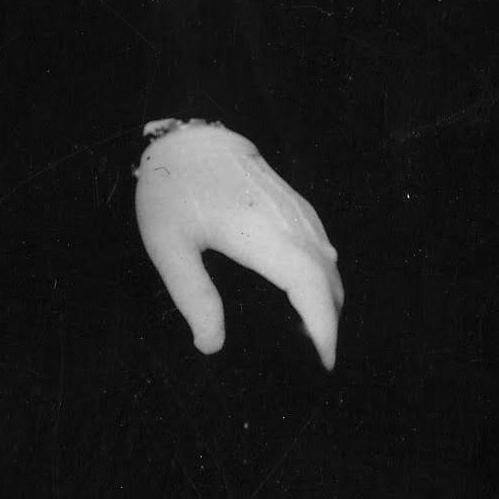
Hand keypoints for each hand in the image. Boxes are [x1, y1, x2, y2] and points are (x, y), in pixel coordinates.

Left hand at [135, 121, 342, 367]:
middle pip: (329, 283)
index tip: (324, 361)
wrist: (190, 137)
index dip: (324, 326)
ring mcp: (300, 214)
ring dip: (329, 303)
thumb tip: (211, 345)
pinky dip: (324, 280)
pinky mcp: (299, 209)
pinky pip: (324, 251)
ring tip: (310, 339)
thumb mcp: (167, 245)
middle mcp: (292, 224)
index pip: (311, 287)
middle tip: (314, 361)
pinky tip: (306, 301)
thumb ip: (192, 295)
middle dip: (329, 325)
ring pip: (331, 267)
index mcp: (262, 234)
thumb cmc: (172, 189)